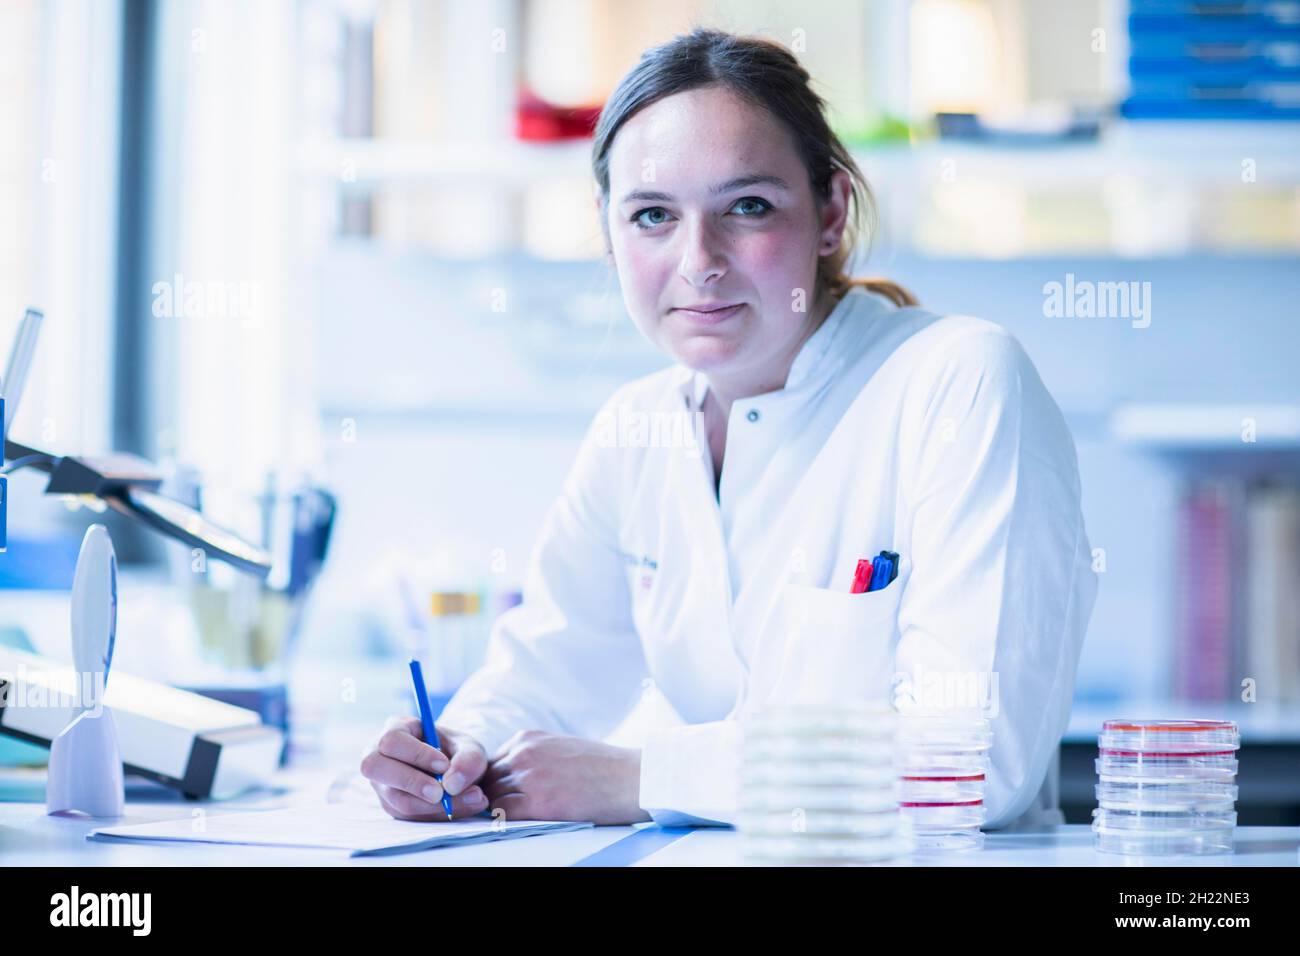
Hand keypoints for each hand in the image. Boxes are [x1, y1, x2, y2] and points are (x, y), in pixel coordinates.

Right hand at [360, 716, 489, 820]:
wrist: (457, 772)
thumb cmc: (457, 752)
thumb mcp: (470, 747)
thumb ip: (468, 759)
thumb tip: (452, 785)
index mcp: (396, 729)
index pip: (392, 740)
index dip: (416, 754)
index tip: (443, 765)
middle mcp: (379, 755)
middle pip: (374, 767)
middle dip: (411, 782)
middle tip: (441, 792)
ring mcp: (382, 783)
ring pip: (395, 798)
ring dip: (432, 805)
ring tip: (470, 798)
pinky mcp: (392, 806)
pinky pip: (408, 817)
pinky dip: (437, 814)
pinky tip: (462, 806)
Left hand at [480, 730, 651, 825]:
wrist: (631, 777)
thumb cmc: (603, 766)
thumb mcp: (559, 748)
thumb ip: (533, 757)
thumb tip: (511, 778)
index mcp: (528, 738)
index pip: (491, 762)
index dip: (493, 782)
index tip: (499, 795)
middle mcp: (524, 753)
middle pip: (488, 780)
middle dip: (491, 796)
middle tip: (501, 811)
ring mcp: (529, 777)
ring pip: (492, 797)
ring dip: (498, 809)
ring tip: (512, 818)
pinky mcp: (538, 802)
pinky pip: (503, 813)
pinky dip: (505, 821)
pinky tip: (519, 823)